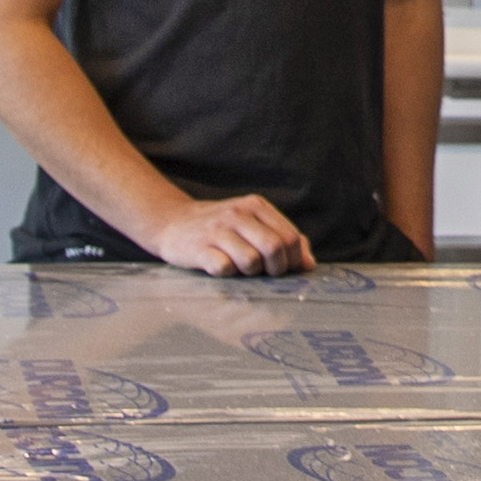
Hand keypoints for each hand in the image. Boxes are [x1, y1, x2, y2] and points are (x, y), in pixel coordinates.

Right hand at [139, 194, 313, 277]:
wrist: (171, 222)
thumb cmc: (220, 228)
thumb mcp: (252, 223)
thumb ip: (282, 238)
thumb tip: (309, 264)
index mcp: (256, 206)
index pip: (290, 238)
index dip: (292, 261)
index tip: (282, 269)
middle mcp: (238, 214)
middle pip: (274, 249)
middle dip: (275, 270)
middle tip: (264, 274)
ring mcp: (217, 230)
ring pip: (251, 262)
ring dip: (250, 274)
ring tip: (240, 268)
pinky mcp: (199, 248)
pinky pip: (224, 269)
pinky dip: (227, 275)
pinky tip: (220, 268)